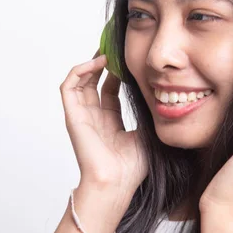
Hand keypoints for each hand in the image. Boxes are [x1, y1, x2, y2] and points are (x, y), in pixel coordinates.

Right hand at [60, 50, 147, 195]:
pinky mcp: (72, 115)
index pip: (109, 90)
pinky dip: (78, 71)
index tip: (126, 59)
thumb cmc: (132, 168)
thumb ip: (149, 116)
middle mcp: (94, 117)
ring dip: (90, 64)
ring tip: (104, 54)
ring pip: (79, 81)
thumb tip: (163, 98)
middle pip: (93, 82)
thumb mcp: (147, 134)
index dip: (116, 73)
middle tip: (114, 49)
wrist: (118, 183)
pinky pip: (68, 87)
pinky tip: (95, 63)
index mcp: (110, 122)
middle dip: (102, 64)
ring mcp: (82, 116)